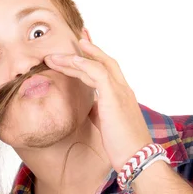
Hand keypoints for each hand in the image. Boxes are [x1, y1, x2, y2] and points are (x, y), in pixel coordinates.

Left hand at [44, 38, 152, 170]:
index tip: (81, 45)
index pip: (106, 69)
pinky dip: (84, 65)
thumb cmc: (123, 146)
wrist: (138, 158)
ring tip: (54, 55)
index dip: (93, 56)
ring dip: (74, 59)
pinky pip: (99, 74)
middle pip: (103, 61)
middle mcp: (123, 89)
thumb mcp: (107, 125)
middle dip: (87, 48)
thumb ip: (99, 112)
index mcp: (121, 95)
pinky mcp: (115, 98)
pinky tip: (71, 61)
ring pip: (97, 65)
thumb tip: (89, 108)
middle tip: (74, 35)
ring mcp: (120, 92)